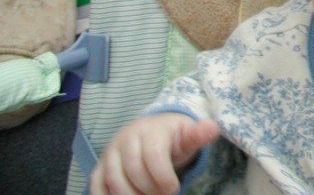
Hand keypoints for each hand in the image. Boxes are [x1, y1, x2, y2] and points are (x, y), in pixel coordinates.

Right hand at [90, 113, 219, 194]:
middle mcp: (126, 139)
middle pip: (133, 170)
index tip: (174, 188)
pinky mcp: (100, 167)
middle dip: (150, 188)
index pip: (153, 154)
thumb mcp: (187, 135)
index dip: (163, 176)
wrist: (152, 132)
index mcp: (150, 130)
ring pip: (114, 180)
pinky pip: (97, 186)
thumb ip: (198, 135)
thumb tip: (213, 128)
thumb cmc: (173, 138)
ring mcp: (110, 153)